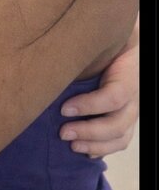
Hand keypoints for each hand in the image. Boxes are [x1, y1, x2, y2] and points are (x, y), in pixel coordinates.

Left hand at [60, 15, 138, 156]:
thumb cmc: (106, 40)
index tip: (64, 109)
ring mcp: (132, 109)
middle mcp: (134, 95)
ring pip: (120, 136)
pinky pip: (120, 141)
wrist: (123, 44)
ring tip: (71, 144)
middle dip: (89, 131)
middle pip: (118, 122)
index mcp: (128, 73)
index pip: (114, 96)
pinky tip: (86, 150)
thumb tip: (56, 47)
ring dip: (95, 144)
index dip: (90, 106)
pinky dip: (103, 148)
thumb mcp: (100, 39)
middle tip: (62, 132)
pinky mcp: (126, 119)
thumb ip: (85, 45)